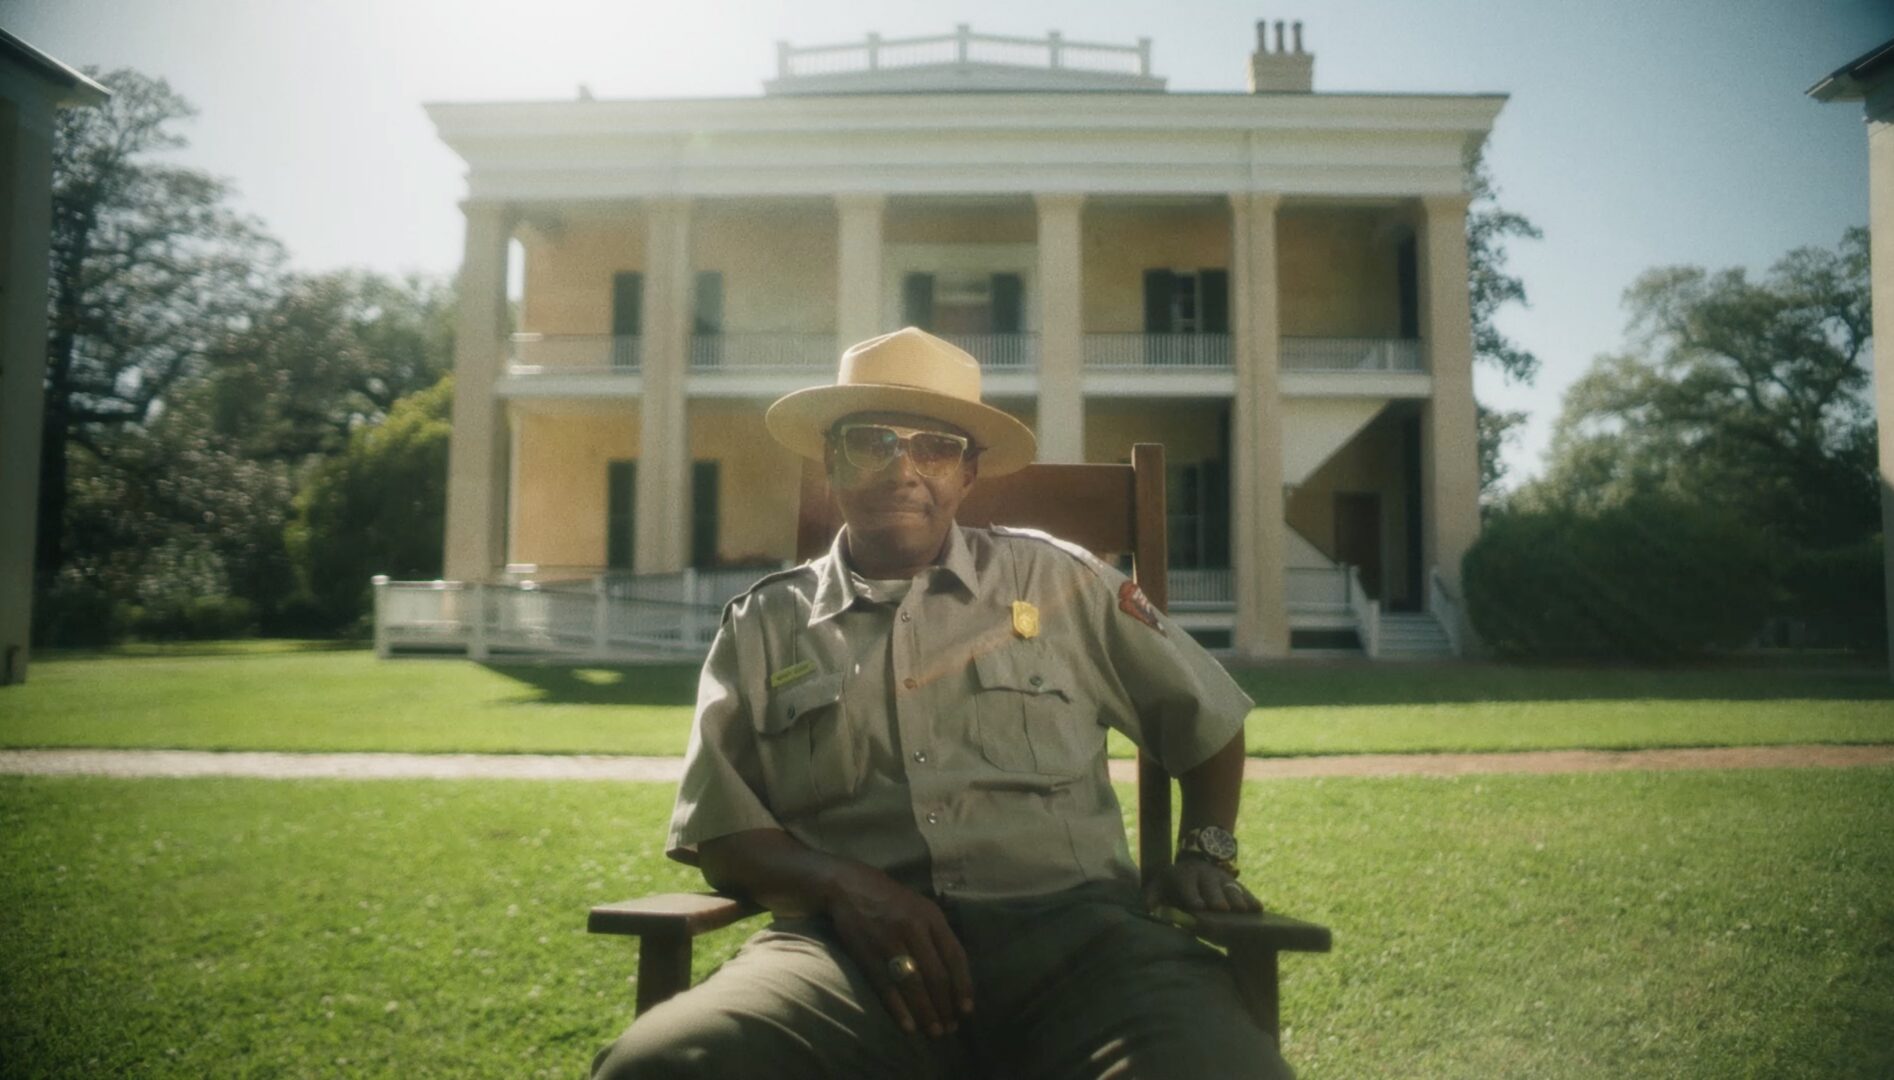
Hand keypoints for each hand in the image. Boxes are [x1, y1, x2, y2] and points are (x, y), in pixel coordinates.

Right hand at [822, 862, 973, 1037]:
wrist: (848, 887)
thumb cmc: (891, 901)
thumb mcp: (921, 907)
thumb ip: (938, 935)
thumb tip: (956, 975)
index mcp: (931, 917)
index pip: (955, 956)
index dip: (963, 986)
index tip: (967, 1010)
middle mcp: (914, 929)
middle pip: (936, 975)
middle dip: (945, 1006)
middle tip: (949, 1028)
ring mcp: (889, 943)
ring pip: (914, 985)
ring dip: (926, 1013)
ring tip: (934, 1032)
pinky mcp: (868, 955)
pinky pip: (887, 988)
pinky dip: (899, 1010)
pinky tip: (909, 1027)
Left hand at [1143, 857, 1262, 913]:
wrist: (1195, 862)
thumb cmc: (1175, 882)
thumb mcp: (1160, 884)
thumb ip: (1153, 897)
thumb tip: (1148, 910)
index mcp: (1186, 877)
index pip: (1188, 887)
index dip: (1193, 896)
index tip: (1198, 907)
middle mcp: (1205, 876)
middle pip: (1212, 888)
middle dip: (1217, 898)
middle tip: (1223, 909)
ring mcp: (1222, 879)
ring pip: (1231, 888)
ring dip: (1237, 899)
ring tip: (1243, 911)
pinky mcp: (1235, 884)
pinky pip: (1245, 891)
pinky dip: (1251, 899)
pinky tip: (1259, 909)